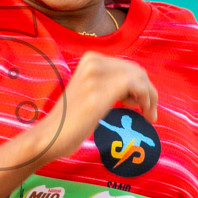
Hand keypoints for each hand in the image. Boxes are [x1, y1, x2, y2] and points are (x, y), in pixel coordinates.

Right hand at [33, 51, 156, 162]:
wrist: (47, 137)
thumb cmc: (69, 122)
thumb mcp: (90, 94)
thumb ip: (107, 85)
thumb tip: (134, 91)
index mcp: (90, 60)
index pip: (127, 66)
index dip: (141, 85)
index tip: (143, 104)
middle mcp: (93, 63)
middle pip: (135, 70)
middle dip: (148, 90)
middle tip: (149, 112)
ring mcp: (95, 77)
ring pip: (139, 76)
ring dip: (149, 96)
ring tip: (147, 115)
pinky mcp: (98, 94)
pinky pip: (136, 86)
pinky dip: (146, 98)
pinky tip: (144, 113)